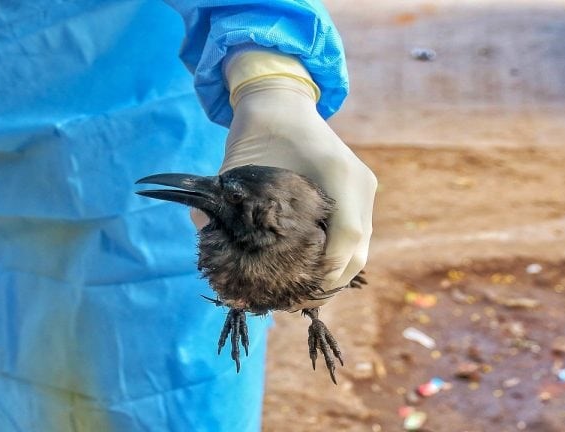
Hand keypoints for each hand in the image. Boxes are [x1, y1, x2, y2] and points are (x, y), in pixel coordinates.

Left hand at [220, 61, 375, 293]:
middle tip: (294, 303)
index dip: (326, 272)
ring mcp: (362, 189)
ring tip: (301, 295)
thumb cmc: (259, 130)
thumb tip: (203, 232)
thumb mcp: (237, 164)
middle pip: (358, 251)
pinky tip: (310, 272)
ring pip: (359, 247)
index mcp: (338, 174)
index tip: (294, 293)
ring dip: (334, 274)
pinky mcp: (357, 194)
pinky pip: (354, 236)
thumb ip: (223, 200)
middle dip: (329, 283)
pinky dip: (336, 258)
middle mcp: (359, 184)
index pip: (347, 238)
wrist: (280, 102)